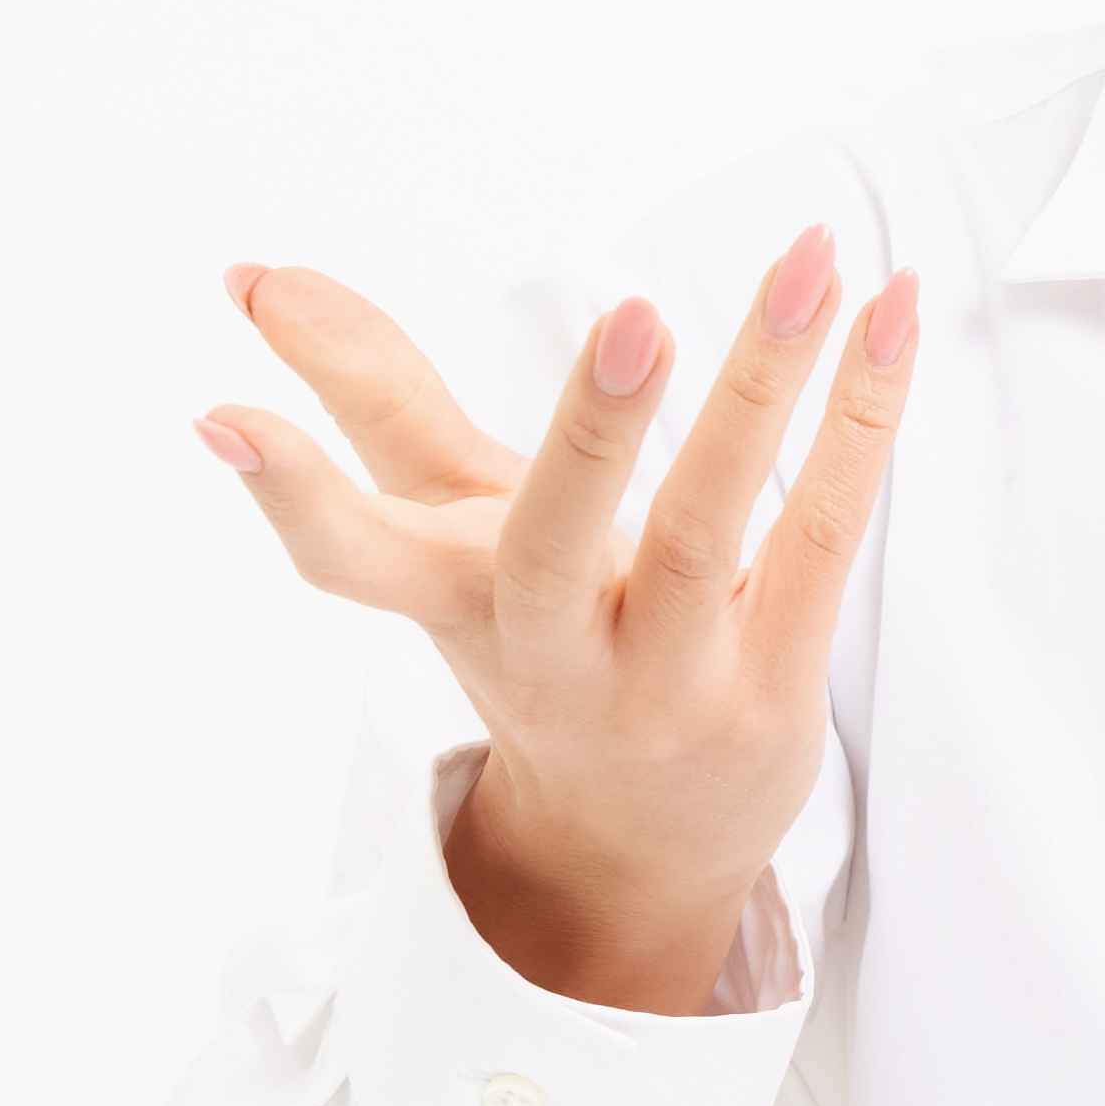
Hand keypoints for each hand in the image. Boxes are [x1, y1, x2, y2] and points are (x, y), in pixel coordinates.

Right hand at [195, 233, 921, 1012]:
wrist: (640, 844)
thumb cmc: (539, 641)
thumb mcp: (444, 528)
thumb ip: (367, 392)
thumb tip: (255, 271)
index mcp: (456, 604)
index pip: (351, 555)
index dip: (286, 491)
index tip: (220, 417)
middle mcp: (555, 650)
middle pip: (558, 545)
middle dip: (594, 430)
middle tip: (633, 315)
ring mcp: (670, 679)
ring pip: (716, 532)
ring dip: (767, 388)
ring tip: (810, 261)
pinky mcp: (776, 684)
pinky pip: (824, 537)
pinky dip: (858, 423)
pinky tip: (885, 318)